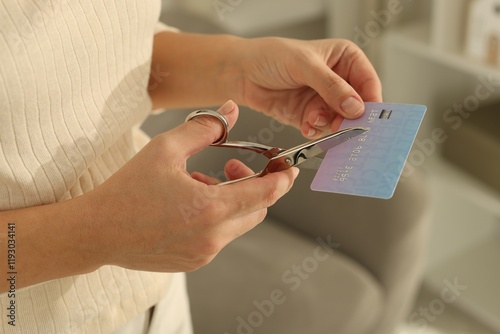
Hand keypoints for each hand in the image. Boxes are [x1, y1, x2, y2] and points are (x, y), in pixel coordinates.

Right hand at [85, 100, 298, 272]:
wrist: (96, 232)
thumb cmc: (127, 189)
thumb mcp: (166, 149)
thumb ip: (205, 127)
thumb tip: (232, 110)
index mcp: (210, 208)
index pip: (266, 194)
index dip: (283, 178)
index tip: (288, 166)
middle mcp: (213, 237)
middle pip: (257, 209)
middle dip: (254, 185)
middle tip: (232, 166)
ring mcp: (204, 254)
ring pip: (239, 223)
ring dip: (232, 200)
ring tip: (200, 183)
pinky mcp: (194, 261)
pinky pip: (220, 236)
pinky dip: (217, 217)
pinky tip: (189, 204)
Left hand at [237, 38, 381, 137]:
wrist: (241, 73)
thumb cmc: (271, 57)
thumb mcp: (304, 65)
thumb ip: (331, 86)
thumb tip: (355, 106)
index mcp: (345, 59)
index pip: (368, 83)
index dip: (370, 102)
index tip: (367, 119)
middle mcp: (338, 81)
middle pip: (357, 107)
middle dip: (348, 119)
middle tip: (341, 127)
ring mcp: (324, 100)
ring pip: (339, 121)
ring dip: (327, 125)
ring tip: (312, 119)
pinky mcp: (309, 116)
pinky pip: (321, 129)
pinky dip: (314, 130)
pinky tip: (305, 125)